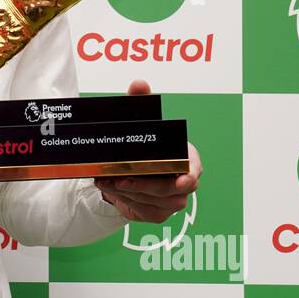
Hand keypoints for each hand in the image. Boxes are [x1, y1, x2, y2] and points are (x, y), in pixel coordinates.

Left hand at [93, 78, 201, 223]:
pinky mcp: (156, 213)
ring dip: (127, 191)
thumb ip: (139, 102)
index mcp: (187, 159)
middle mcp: (184, 182)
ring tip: (105, 179)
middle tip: (119, 178)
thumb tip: (139, 84)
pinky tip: (110, 188)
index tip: (180, 181)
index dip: (188, 177)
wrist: (130, 171)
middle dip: (142, 184)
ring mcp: (171, 201)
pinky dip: (123, 199)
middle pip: (168, 190)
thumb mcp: (140, 122)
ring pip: (151, 200)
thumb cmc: (143, 146)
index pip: (193, 171)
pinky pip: (140, 209)